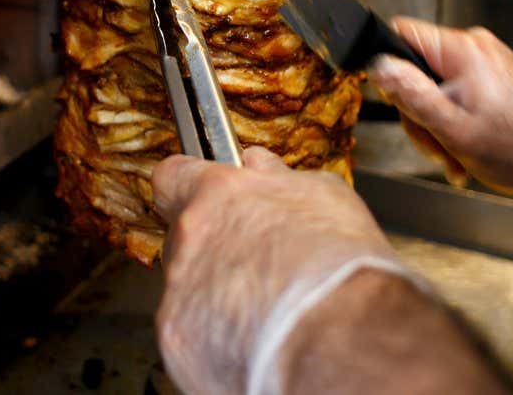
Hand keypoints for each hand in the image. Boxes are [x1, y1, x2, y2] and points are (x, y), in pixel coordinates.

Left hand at [152, 147, 404, 394]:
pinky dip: (216, 344)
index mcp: (219, 195)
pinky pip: (188, 338)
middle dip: (210, 251)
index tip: (205, 201)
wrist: (339, 342)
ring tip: (264, 315)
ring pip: (185, 292)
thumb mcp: (325, 197)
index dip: (188, 189)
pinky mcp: (177, 344)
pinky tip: (255, 346)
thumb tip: (259, 165)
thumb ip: (278, 177)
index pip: (172, 177)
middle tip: (255, 268)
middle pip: (181, 240)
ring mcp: (177, 295)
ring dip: (214, 299)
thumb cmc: (341, 268)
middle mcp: (188, 241)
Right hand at [368, 17, 512, 205]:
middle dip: (419, 112)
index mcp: (461, 51)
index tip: (399, 101)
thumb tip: (379, 66)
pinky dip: (456, 121)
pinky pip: (458, 93)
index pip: (401, 33)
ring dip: (438, 125)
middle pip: (416, 68)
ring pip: (435, 87)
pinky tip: (466, 149)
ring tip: (456, 155)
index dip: (388, 67)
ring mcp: (485, 61)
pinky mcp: (493, 76)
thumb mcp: (454, 128)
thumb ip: (413, 95)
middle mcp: (473, 47)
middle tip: (436, 144)